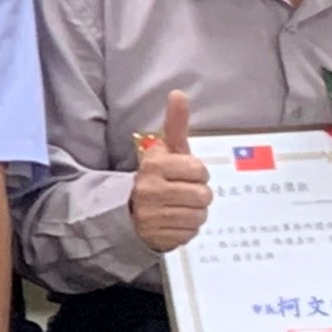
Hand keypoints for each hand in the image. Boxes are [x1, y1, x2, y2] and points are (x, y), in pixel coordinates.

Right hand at [130, 93, 212, 251]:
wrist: (128, 210)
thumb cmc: (157, 176)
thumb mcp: (164, 150)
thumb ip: (174, 123)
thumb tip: (178, 93)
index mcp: (154, 165)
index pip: (199, 171)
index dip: (198, 173)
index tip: (185, 174)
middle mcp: (150, 190)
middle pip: (203, 195)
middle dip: (198, 195)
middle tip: (184, 193)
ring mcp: (152, 216)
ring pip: (199, 216)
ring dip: (194, 213)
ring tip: (179, 208)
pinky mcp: (157, 238)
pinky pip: (189, 233)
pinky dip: (185, 229)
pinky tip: (174, 222)